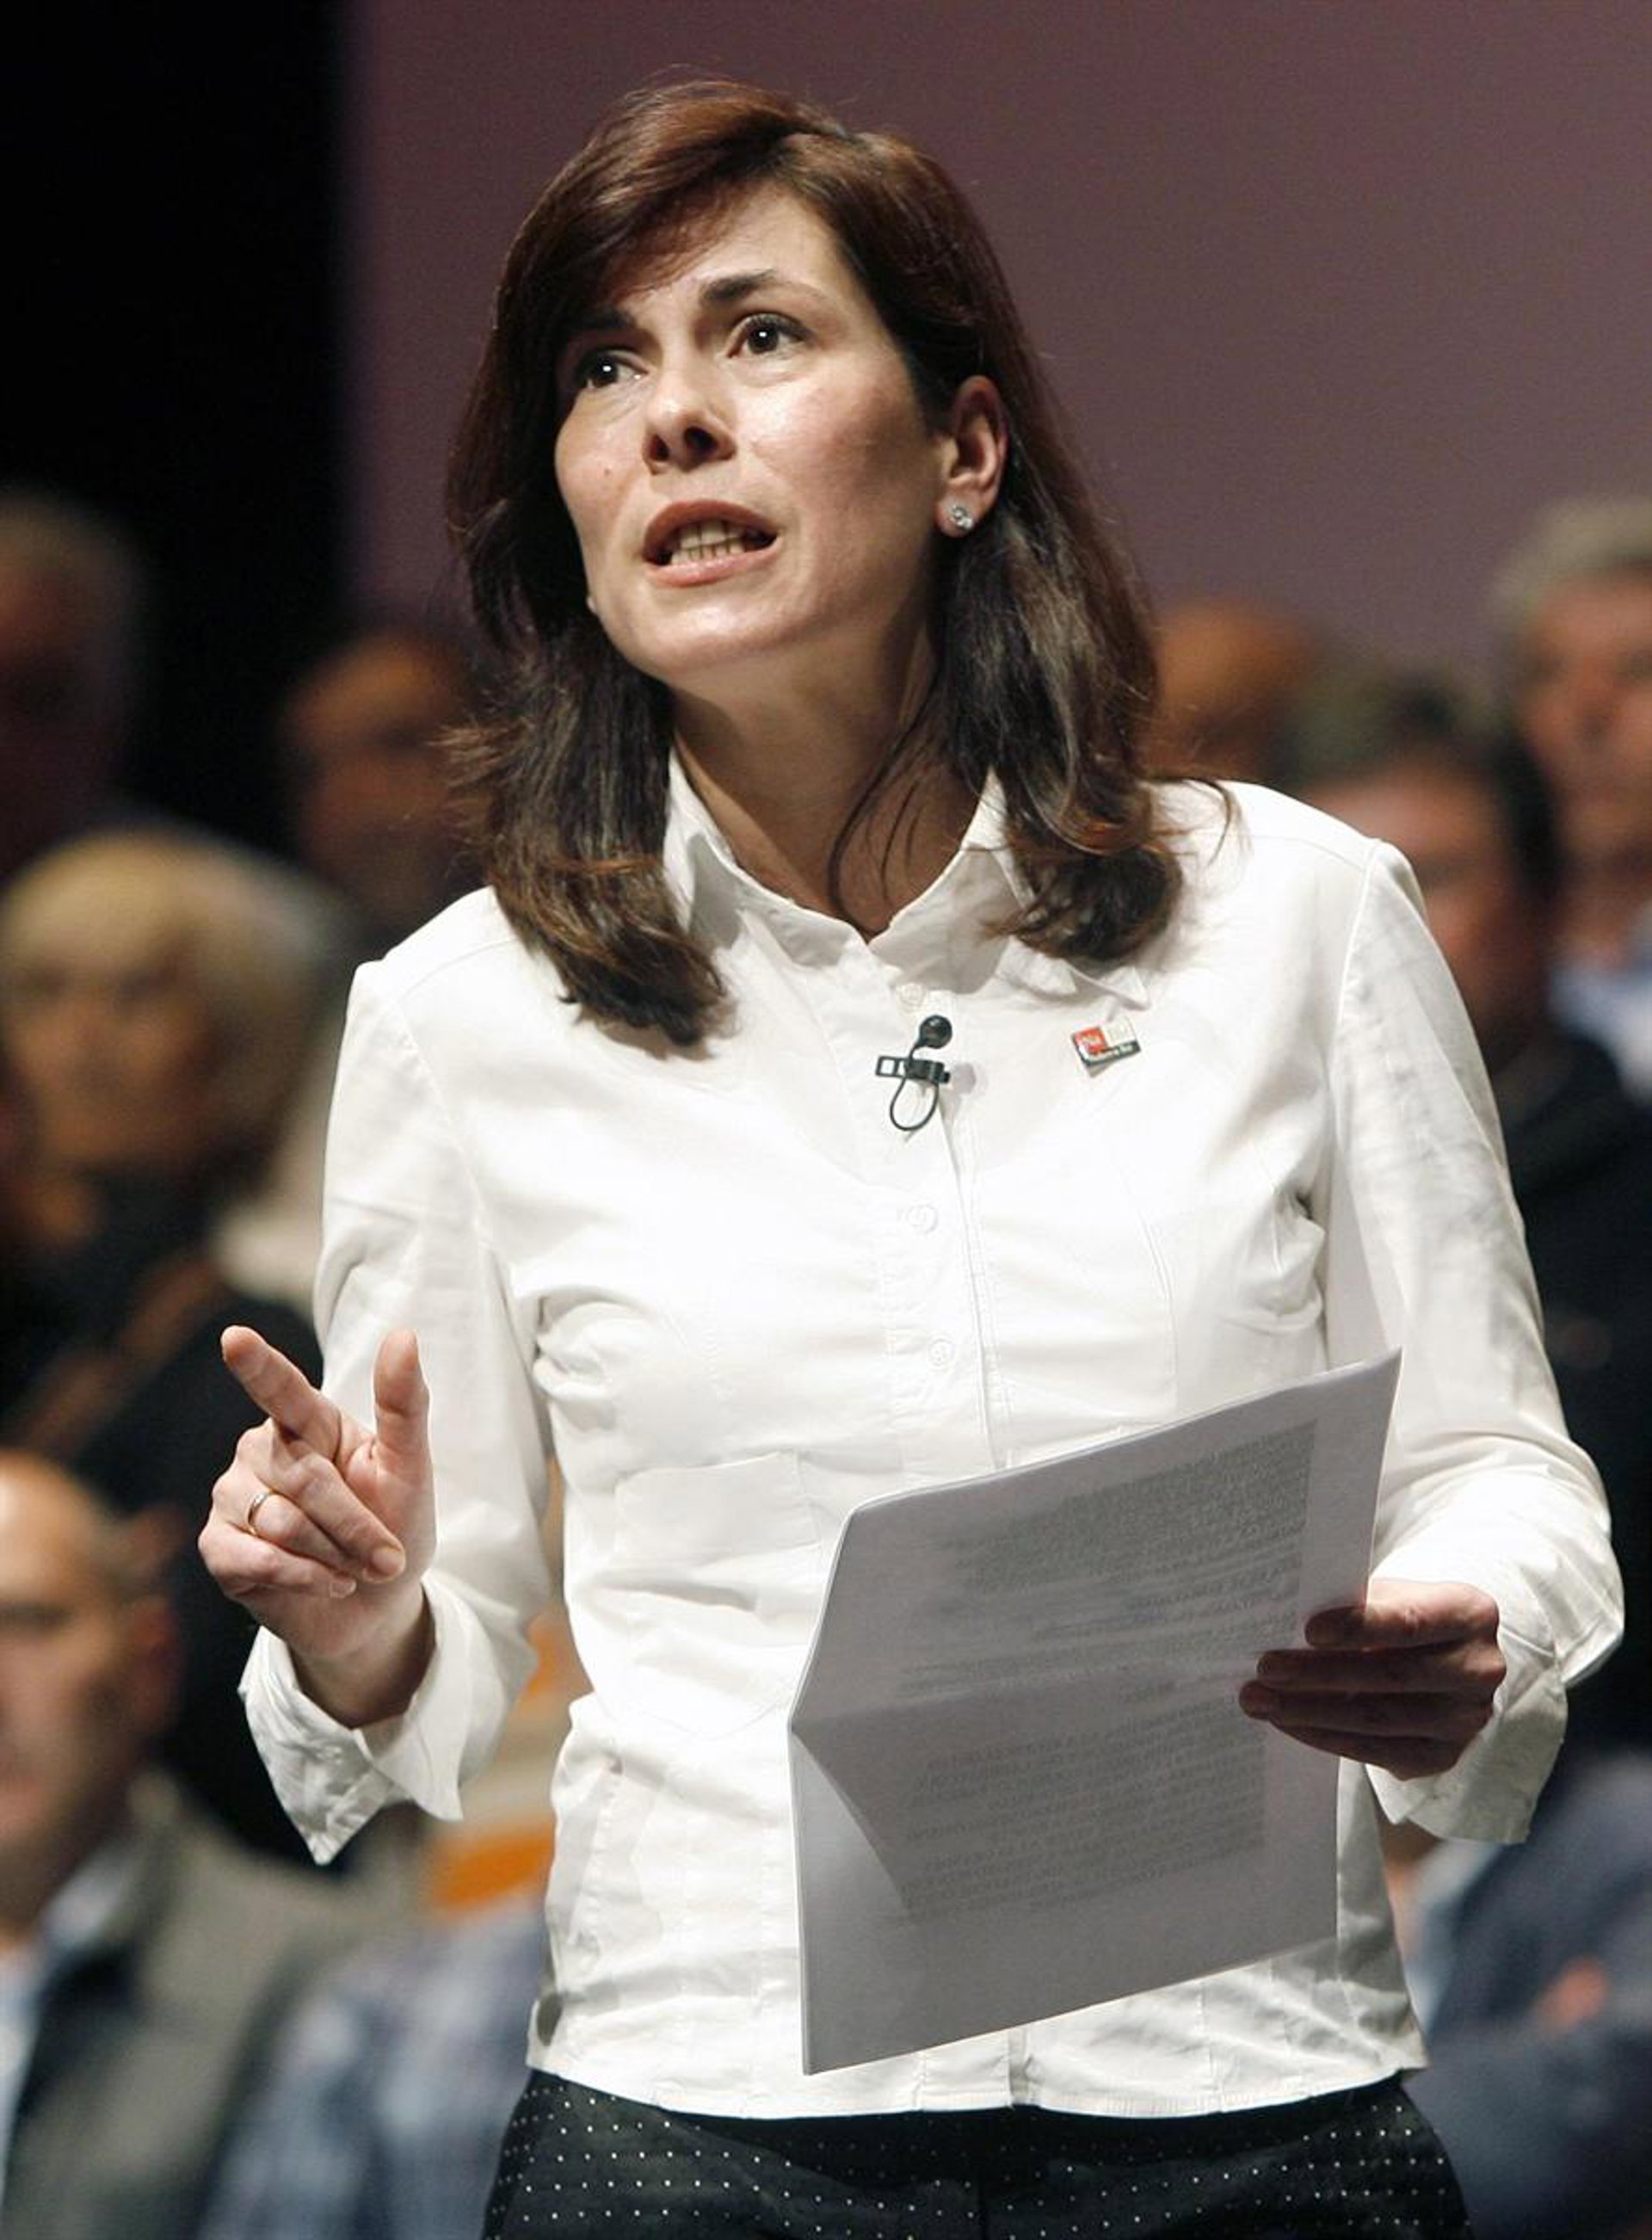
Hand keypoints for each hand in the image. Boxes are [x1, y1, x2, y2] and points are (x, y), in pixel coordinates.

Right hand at [200, 1326, 437, 1720]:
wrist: (377, 1605)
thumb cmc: (393, 1526)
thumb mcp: (410, 1468)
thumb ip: (403, 1404)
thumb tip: (403, 1335)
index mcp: (308, 1422)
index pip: (283, 1390)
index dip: (258, 1365)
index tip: (236, 1338)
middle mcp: (261, 1450)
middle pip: (305, 1479)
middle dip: (355, 1524)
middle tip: (388, 1557)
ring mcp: (233, 1496)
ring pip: (281, 1521)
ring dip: (335, 1554)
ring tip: (355, 1569)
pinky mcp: (218, 1547)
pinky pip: (256, 1558)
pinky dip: (304, 1576)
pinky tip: (328, 1583)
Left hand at [1238, 1579, 1504, 1780]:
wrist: (1439, 1653)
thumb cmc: (1400, 1612)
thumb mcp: (1387, 1593)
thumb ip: (1351, 1604)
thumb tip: (1282, 1624)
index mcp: (1470, 1614)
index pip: (1410, 1622)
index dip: (1359, 1627)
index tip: (1308, 1630)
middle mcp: (1478, 1670)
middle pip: (1390, 1677)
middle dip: (1318, 1675)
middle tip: (1264, 1670)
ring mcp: (1466, 1720)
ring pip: (1378, 1720)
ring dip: (1309, 1712)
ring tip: (1259, 1700)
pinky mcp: (1442, 1755)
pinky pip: (1376, 1752)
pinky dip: (1325, 1737)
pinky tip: (1289, 1723)